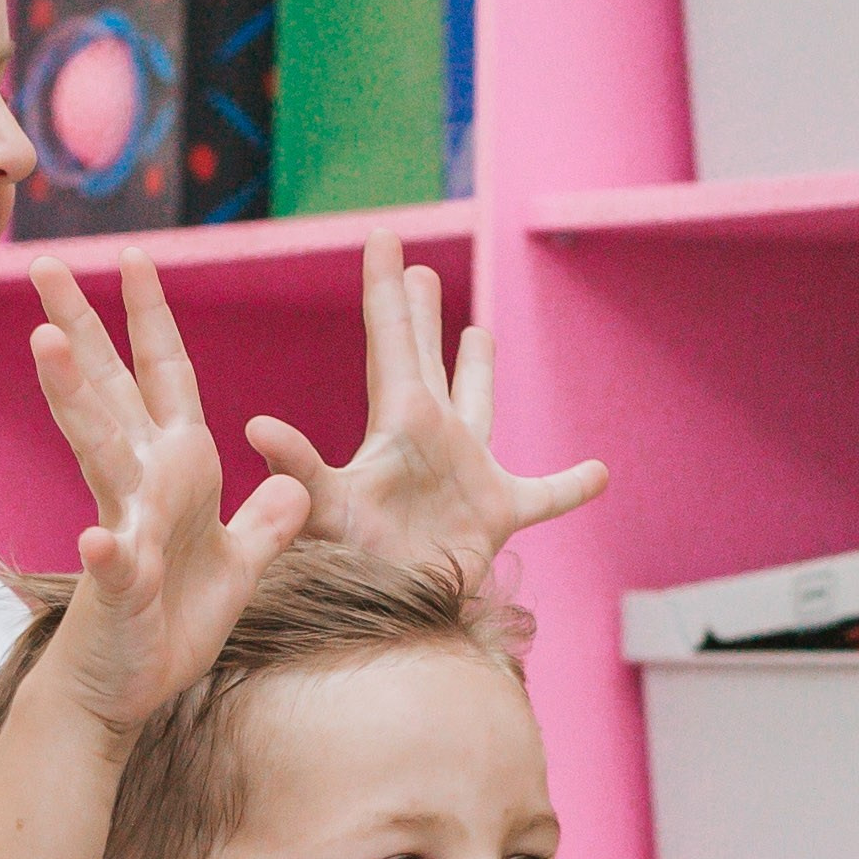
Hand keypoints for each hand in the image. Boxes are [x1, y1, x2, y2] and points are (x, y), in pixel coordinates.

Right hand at [28, 252, 310, 739]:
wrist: (124, 688)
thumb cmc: (173, 625)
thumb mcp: (240, 566)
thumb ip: (265, 522)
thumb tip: (296, 483)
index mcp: (177, 473)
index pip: (164, 380)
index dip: (151, 320)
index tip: (134, 258)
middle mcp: (141, 488)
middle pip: (110, 392)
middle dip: (82, 327)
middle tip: (48, 265)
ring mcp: (124, 532)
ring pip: (98, 454)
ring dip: (74, 400)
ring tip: (46, 346)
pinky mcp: (121, 589)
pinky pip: (116, 566)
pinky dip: (109, 554)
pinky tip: (95, 540)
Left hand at [244, 230, 606, 577]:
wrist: (395, 623)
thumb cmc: (356, 572)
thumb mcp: (327, 513)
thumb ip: (300, 467)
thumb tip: (256, 426)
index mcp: (397, 425)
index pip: (390, 342)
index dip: (386, 290)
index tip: (383, 236)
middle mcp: (430, 439)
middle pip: (424, 361)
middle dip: (419, 315)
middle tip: (417, 270)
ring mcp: (464, 474)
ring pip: (479, 406)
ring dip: (478, 370)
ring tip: (479, 331)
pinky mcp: (496, 515)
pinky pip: (544, 496)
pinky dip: (571, 485)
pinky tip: (601, 472)